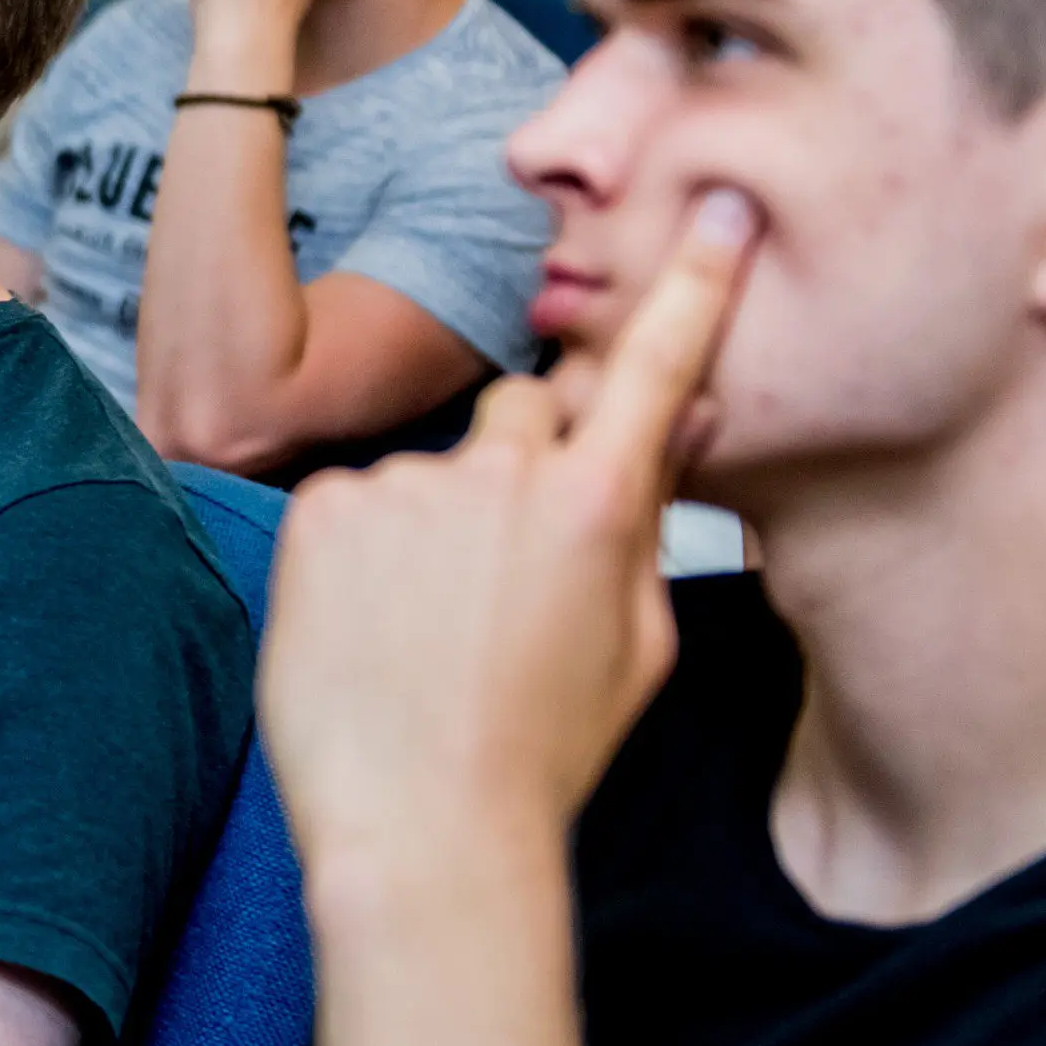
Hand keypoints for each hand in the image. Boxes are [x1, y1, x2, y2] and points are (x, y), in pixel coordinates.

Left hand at [258, 188, 756, 890]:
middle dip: (522, 462)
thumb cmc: (541, 755)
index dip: (693, 287)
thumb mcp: (635, 647)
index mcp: (600, 505)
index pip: (656, 366)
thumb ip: (645, 527)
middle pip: (522, 410)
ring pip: (429, 471)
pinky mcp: (323, 508)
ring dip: (429, 527)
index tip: (721, 215)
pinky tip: (369, 634)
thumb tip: (672, 430)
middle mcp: (505, 475)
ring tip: (423, 637)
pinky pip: (354, 502)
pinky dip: (360, 554)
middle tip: (499, 575)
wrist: (423, 829)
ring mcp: (407, 486)